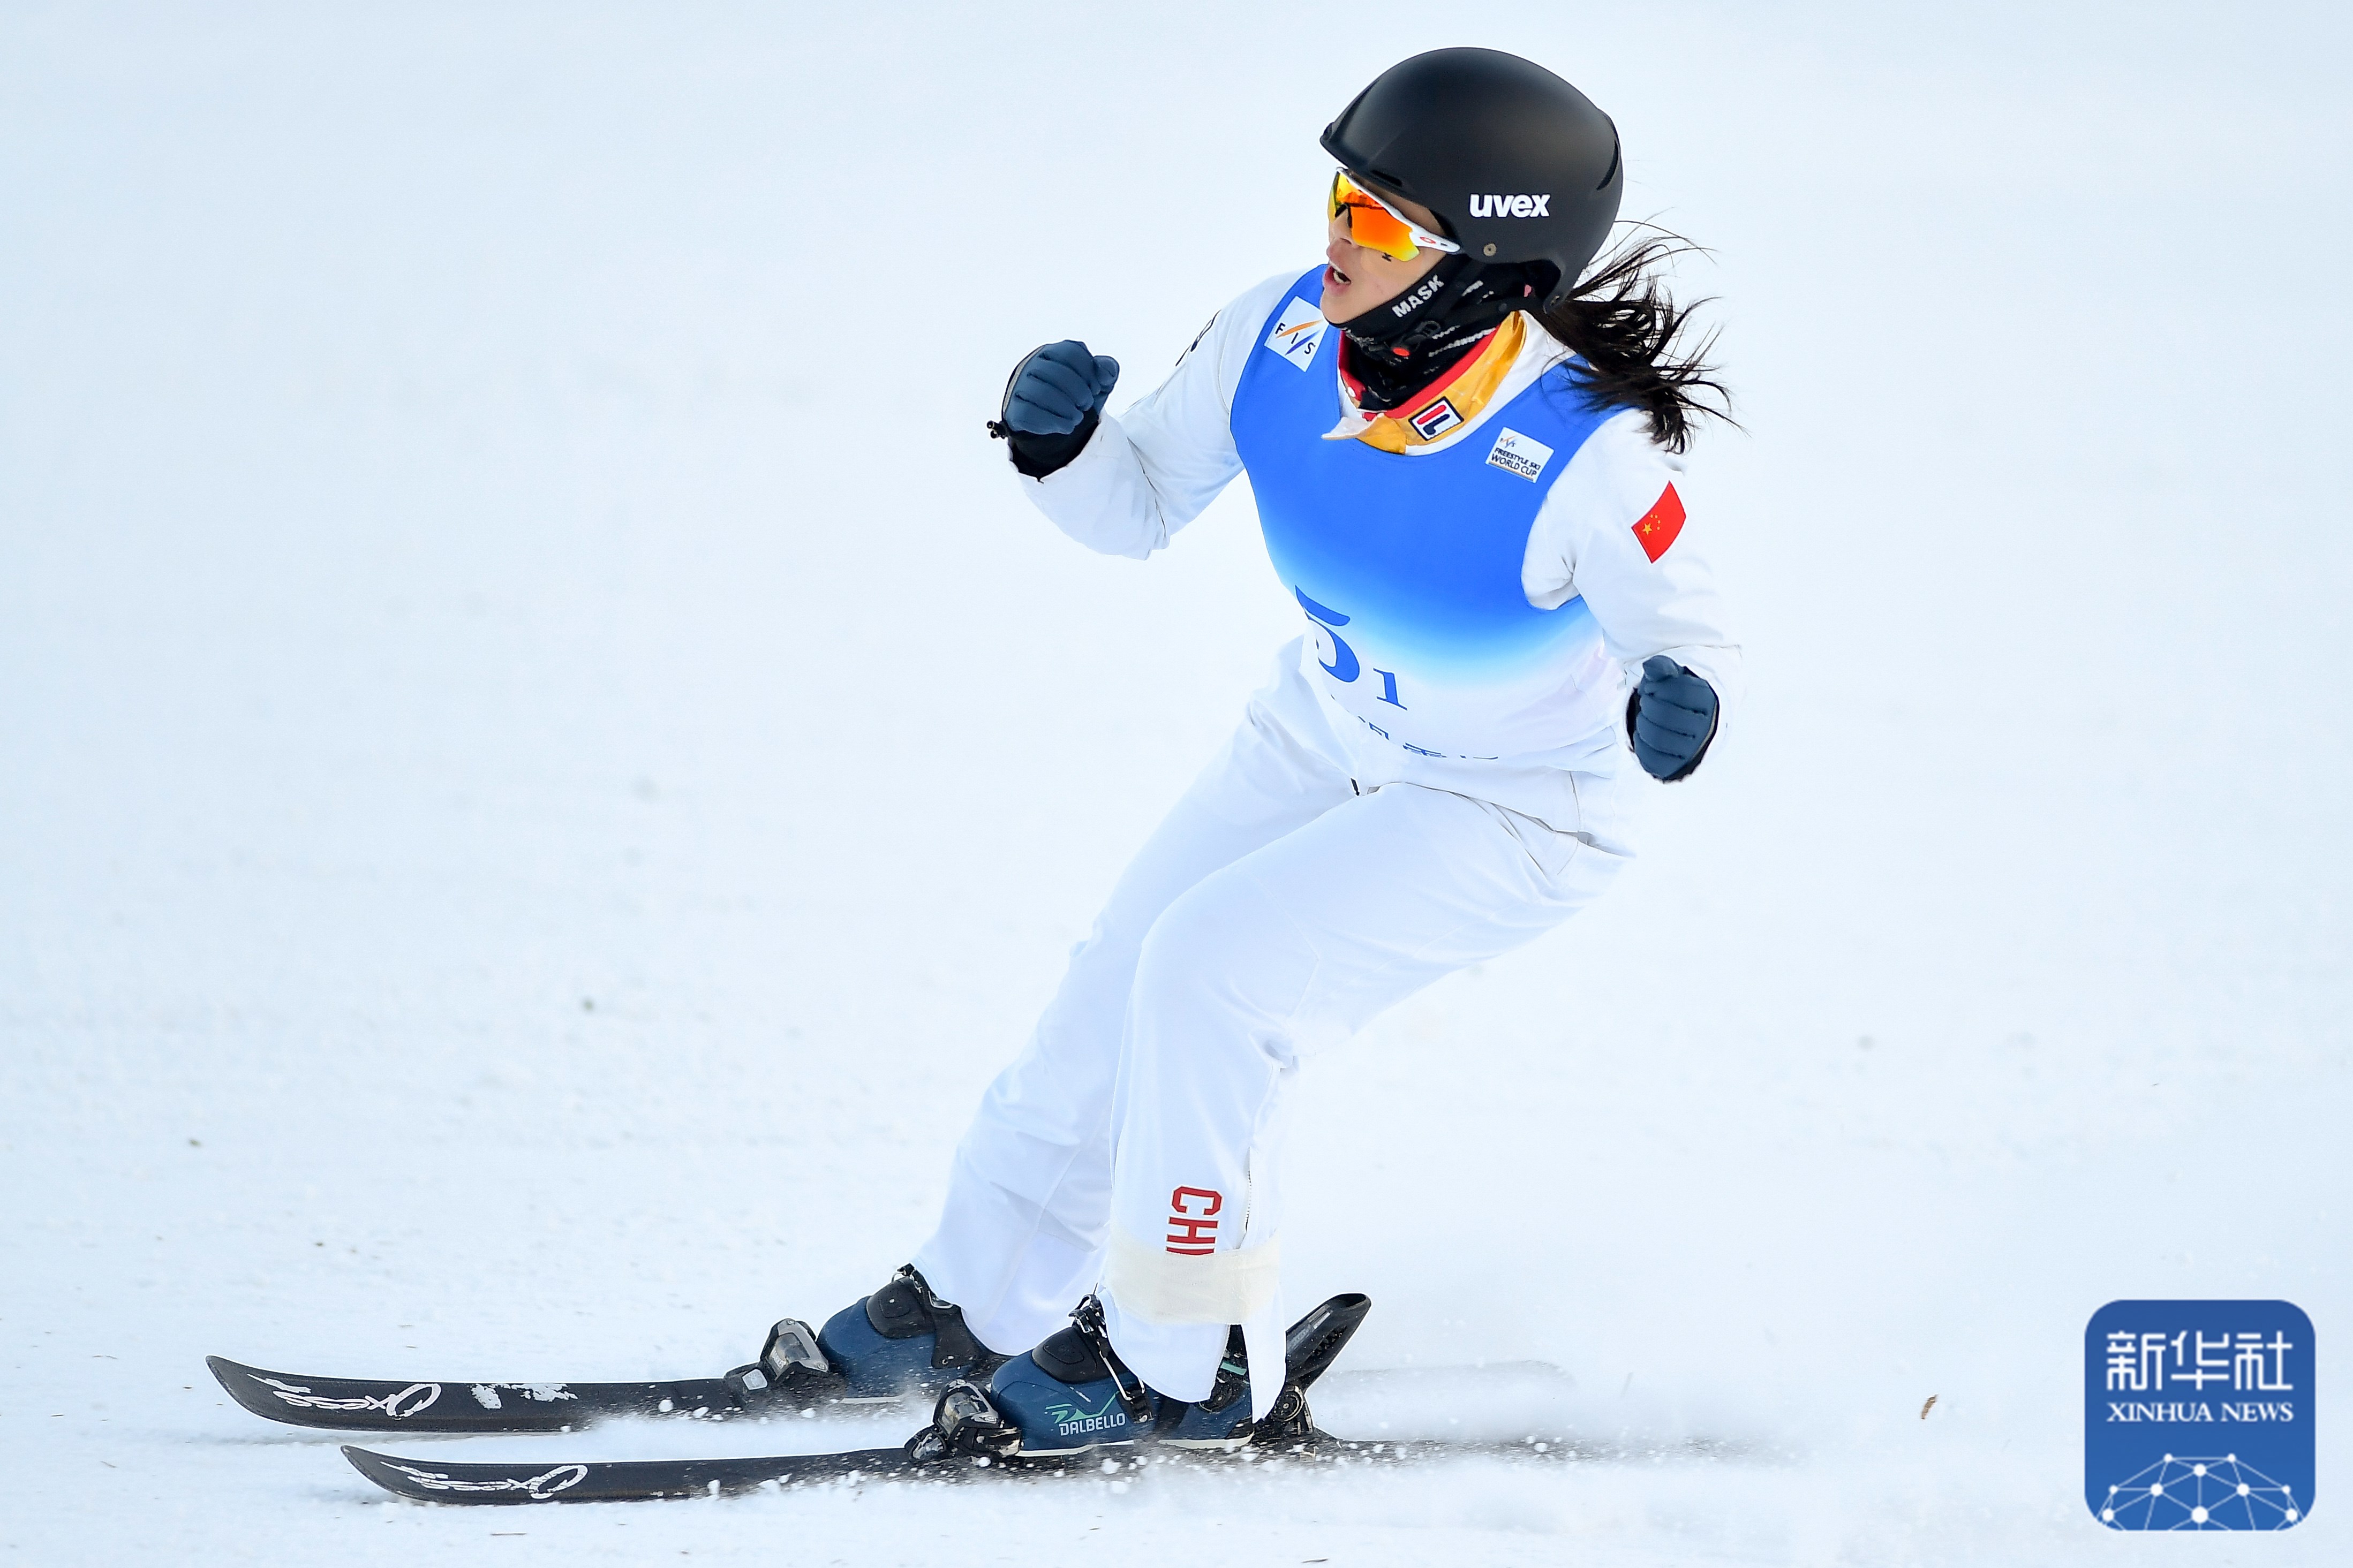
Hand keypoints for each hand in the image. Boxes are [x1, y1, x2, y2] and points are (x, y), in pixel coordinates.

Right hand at [1000, 340, 1119, 435]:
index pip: (1072, 352)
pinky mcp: (1014, 408)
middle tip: (1086, 404)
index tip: (1096, 388)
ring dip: (1067, 408)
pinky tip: (1067, 426)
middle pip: (1058, 373)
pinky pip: (1030, 414)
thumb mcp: (1097, 381)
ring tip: (1077, 417)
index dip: (1090, 371)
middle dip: (1079, 392)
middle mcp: (1032, 364)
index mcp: (1052, 352)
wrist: (1053, 419)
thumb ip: (1107, 370)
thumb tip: (1105, 371)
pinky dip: (1054, 422)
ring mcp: (1020, 386)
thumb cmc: (1074, 393)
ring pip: (1042, 393)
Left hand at [1628, 655, 1718, 780]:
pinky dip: (1640, 744)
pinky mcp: (1676, 766)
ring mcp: (1692, 750)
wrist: (1687, 724)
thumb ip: (1663, 668)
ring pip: (1658, 738)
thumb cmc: (1676, 696)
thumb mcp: (1672, 677)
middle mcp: (1705, 728)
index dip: (1659, 688)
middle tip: (1646, 701)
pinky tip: (1642, 734)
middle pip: (1667, 715)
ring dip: (1643, 724)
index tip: (1651, 687)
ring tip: (1644, 717)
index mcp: (1707, 702)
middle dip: (1648, 706)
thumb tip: (1650, 667)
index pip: (1683, 692)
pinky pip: (1652, 759)